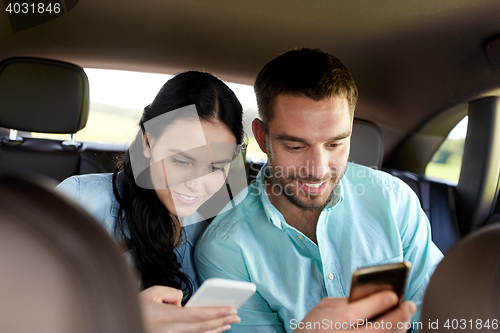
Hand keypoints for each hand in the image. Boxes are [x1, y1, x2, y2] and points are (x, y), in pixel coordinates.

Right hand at [139, 285, 239, 332]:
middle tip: (236, 315)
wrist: (122, 321)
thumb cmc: (134, 308)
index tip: (230, 309)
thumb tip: (183, 301)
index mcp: (165, 317)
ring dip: (215, 330)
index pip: (198, 315)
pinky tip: (212, 332)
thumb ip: (171, 292)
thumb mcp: (151, 293)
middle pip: (202, 327)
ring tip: (228, 324)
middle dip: (221, 320)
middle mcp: (169, 331)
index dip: (216, 312)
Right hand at [295, 291, 415, 332]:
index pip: (356, 312)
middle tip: (409, 305)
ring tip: (407, 315)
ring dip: (399, 328)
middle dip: (396, 316)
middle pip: (376, 330)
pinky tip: (398, 328)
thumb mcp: (322, 308)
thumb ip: (344, 302)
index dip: (376, 303)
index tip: (393, 294)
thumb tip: (371, 295)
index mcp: (330, 322)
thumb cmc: (313, 326)